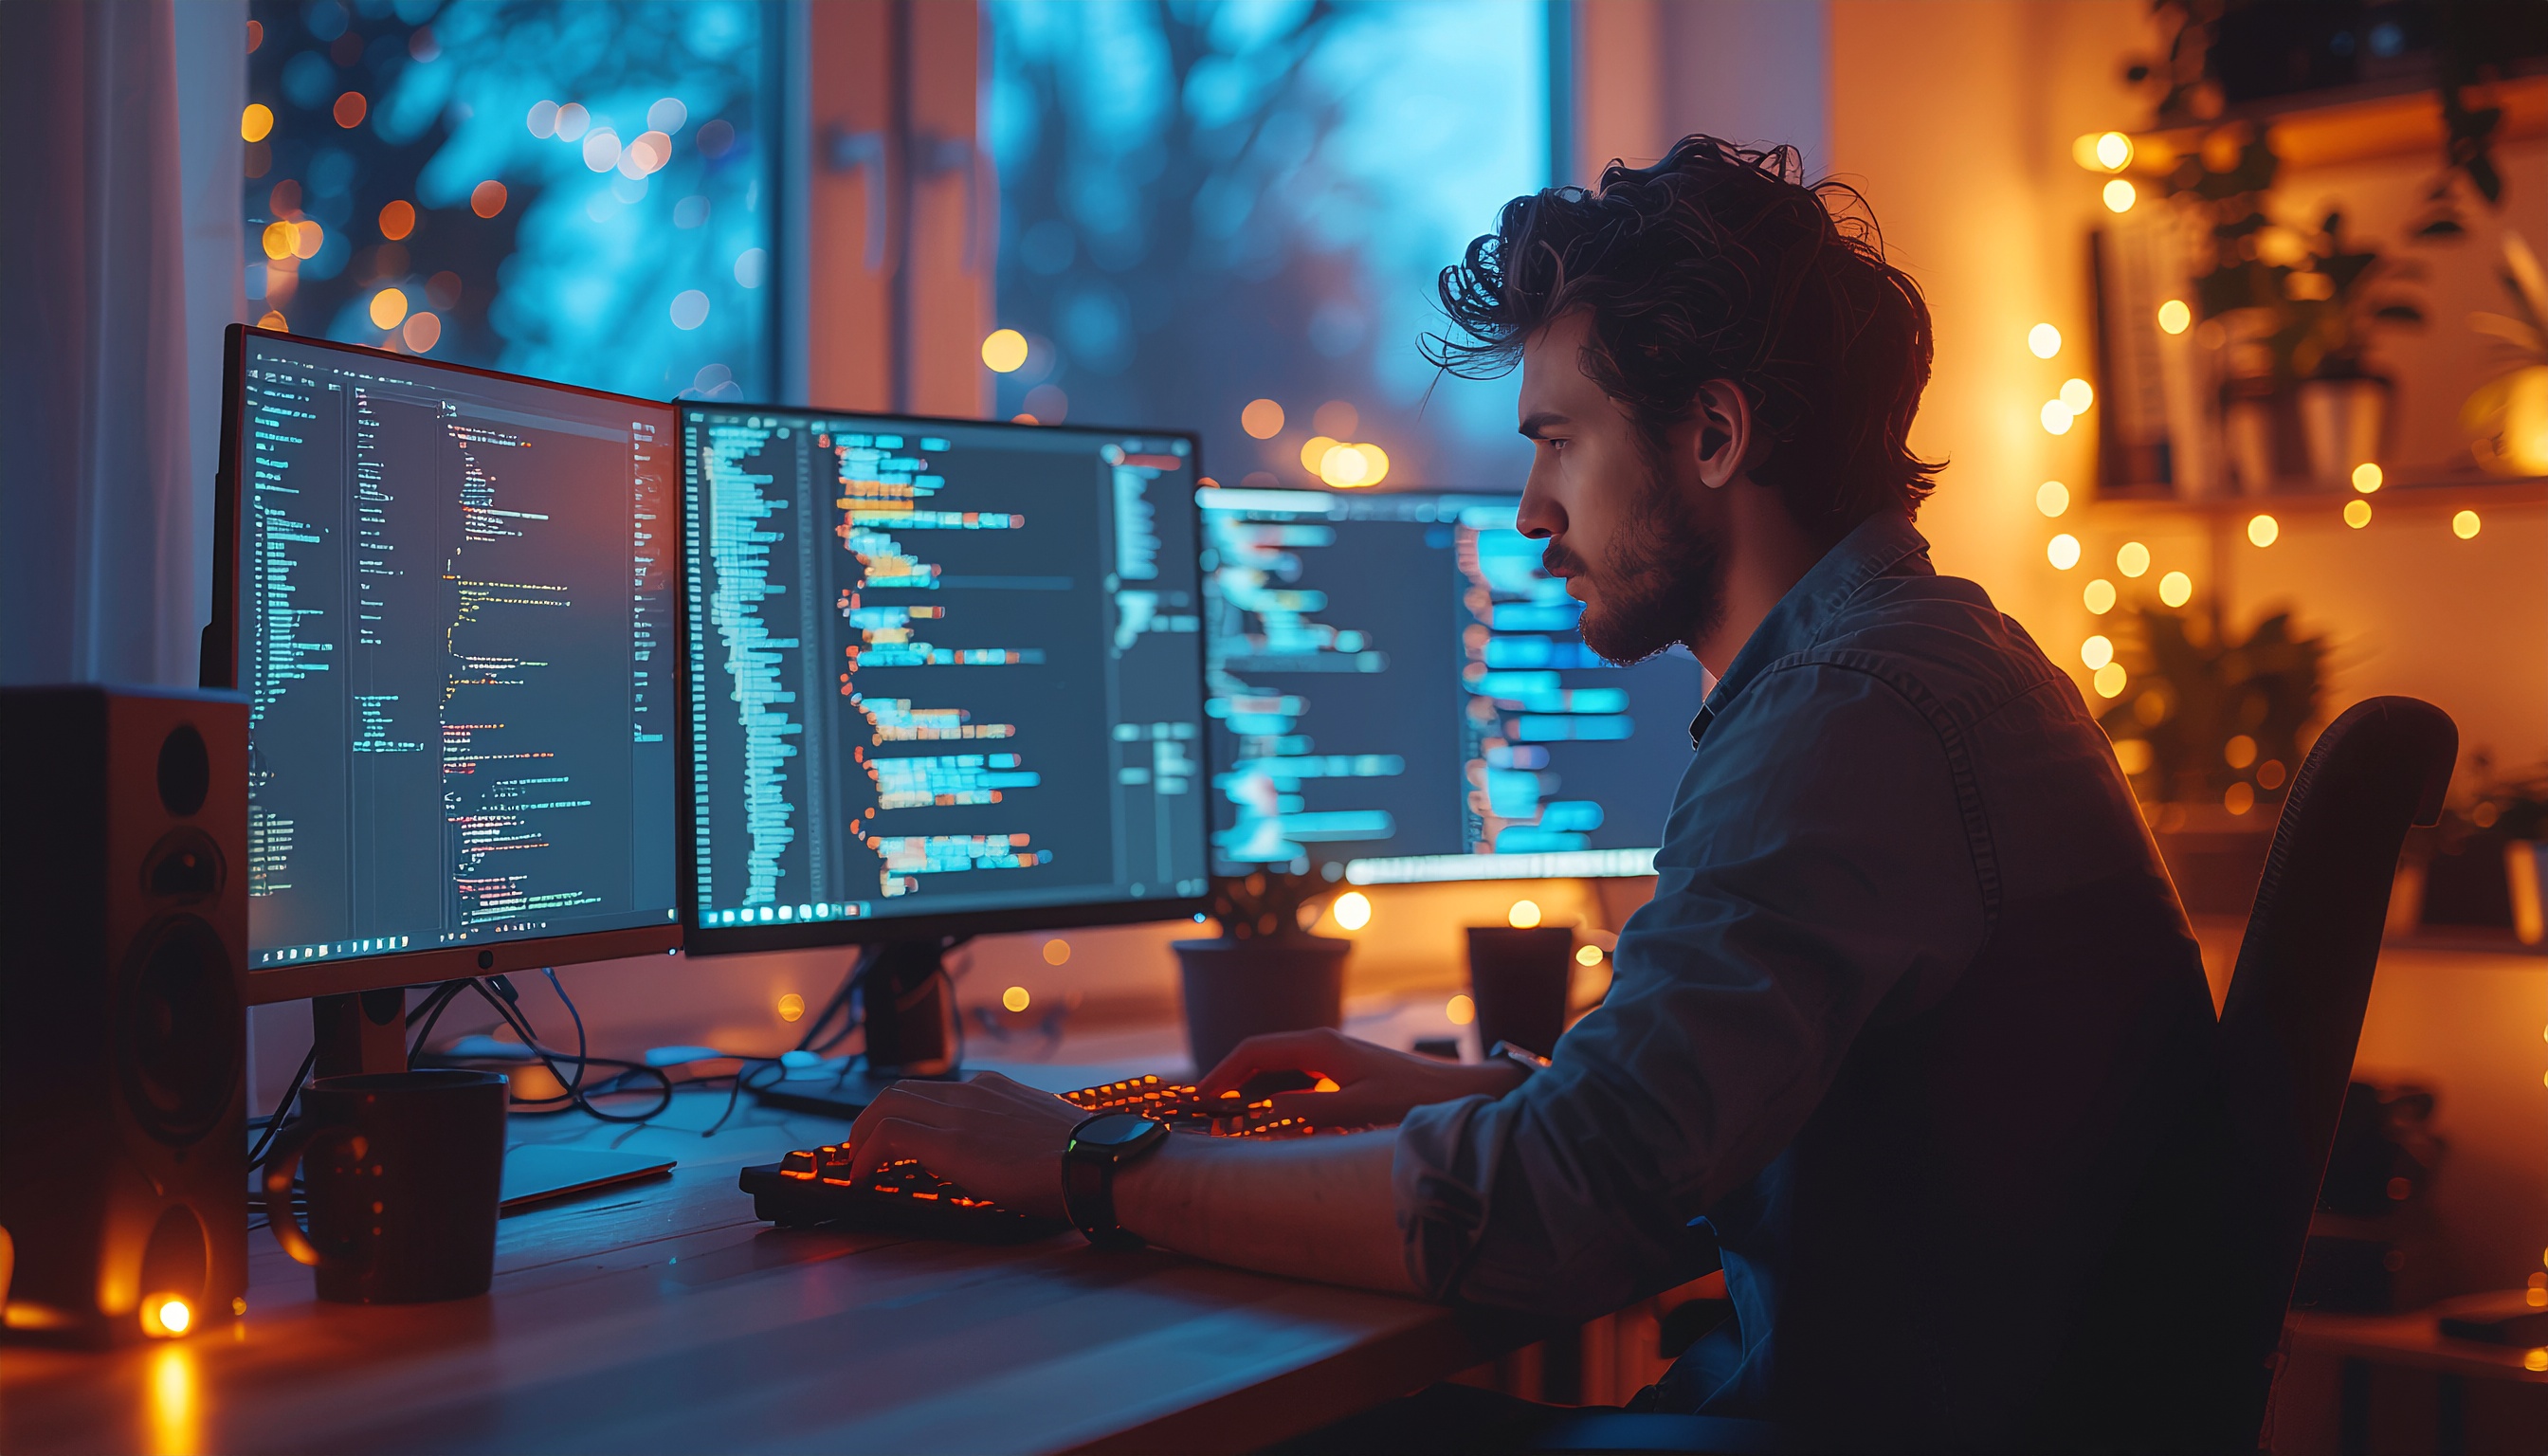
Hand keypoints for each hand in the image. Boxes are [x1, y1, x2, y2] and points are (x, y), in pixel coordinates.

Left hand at [845, 1071, 1076, 1219]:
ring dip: (862, 1134)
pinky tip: (863, 1178)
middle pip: (901, 1090)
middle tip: (863, 1149)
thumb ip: (1014, 1132)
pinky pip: (888, 1135)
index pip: (935, 1091)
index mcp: (994, 1089)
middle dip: (872, 1118)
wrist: (1093, 1162)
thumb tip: (1006, 1156)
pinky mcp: (947, 1141)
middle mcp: (971, 1092)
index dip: (908, 1114)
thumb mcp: (1040, 1132)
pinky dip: (865, 1154)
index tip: (898, 1140)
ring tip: (857, 1164)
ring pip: (887, 1104)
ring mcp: (958, 1113)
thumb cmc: (1080, 1159)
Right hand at [1195, 1028, 1526, 1128]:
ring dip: (1251, 1090)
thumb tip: (1263, 1111)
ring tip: (1230, 1119)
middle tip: (1207, 1114)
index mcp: (1321, 1047)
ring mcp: (1334, 1058)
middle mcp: (1323, 1046)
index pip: (1255, 1051)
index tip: (1199, 1099)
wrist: (1460, 1091)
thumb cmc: (1415, 1099)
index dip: (1222, 1074)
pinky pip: (1296, 1080)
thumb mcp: (1361, 1110)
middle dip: (1231, 1082)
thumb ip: (1311, 1110)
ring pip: (1278, 1069)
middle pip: (1261, 1057)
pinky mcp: (1345, 1073)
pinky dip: (1275, 1096)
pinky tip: (1272, 1120)